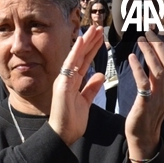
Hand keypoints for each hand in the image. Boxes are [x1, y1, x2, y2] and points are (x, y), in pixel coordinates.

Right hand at [48, 26, 105, 146]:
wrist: (62, 135)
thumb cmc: (71, 121)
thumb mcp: (85, 102)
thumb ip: (91, 88)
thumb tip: (101, 75)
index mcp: (73, 82)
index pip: (84, 61)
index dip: (92, 49)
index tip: (100, 37)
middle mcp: (67, 78)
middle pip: (81, 56)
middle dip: (90, 41)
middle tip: (98, 27)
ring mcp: (64, 80)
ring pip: (76, 56)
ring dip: (85, 42)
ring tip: (93, 29)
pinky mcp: (62, 84)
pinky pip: (69, 65)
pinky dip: (75, 52)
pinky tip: (81, 40)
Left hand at [124, 32, 163, 160]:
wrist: (143, 137)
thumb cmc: (149, 112)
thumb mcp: (160, 93)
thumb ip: (160, 76)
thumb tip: (157, 55)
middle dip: (160, 45)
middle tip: (149, 32)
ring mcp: (158, 99)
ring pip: (159, 71)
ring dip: (149, 52)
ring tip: (140, 39)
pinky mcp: (145, 105)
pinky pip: (144, 83)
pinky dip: (138, 68)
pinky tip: (131, 57)